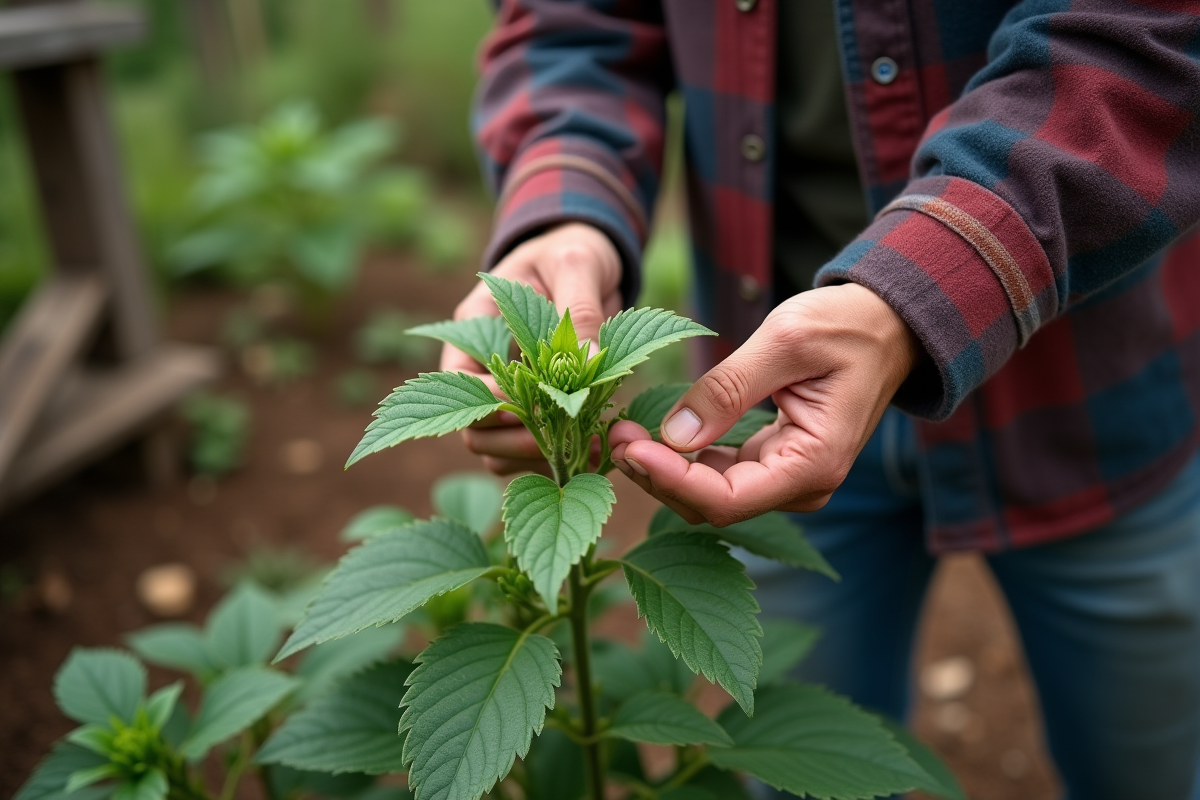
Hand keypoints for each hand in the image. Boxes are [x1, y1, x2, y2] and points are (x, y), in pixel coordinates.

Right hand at [444, 222, 622, 474]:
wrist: (592, 257)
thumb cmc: (573, 249)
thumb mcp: (577, 263)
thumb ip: (579, 309)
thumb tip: (589, 358)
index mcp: (475, 329)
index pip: (461, 383)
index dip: (493, 403)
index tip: (537, 407)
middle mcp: (484, 369)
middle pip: (474, 432)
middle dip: (517, 442)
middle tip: (569, 444)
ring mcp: (510, 395)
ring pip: (500, 452)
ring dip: (539, 459)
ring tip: (591, 448)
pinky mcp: (541, 410)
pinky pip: (535, 451)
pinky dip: (561, 458)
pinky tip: (597, 447)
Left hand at [609, 283, 918, 524]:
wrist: (886, 326)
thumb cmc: (845, 327)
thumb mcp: (785, 342)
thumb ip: (729, 389)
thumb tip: (674, 435)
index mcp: (814, 465)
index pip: (726, 499)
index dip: (671, 480)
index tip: (629, 447)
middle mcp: (801, 486)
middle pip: (711, 504)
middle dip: (656, 474)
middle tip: (613, 431)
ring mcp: (785, 479)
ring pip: (708, 494)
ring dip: (662, 468)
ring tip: (622, 429)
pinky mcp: (770, 463)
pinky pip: (717, 475)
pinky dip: (681, 459)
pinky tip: (650, 434)